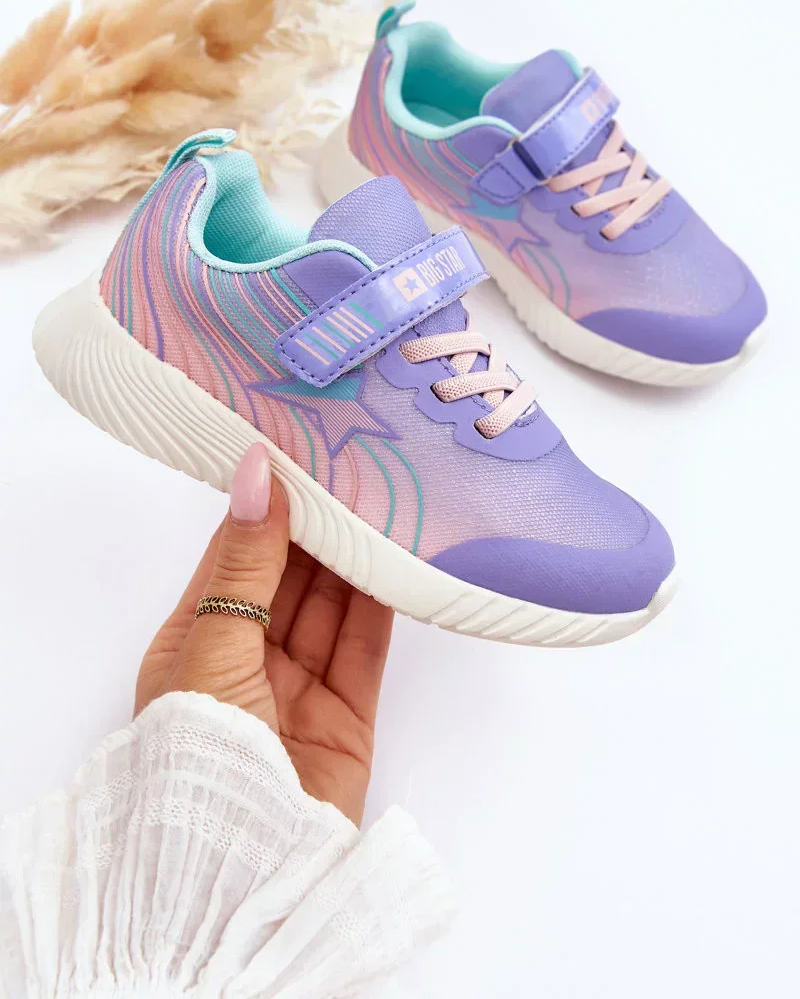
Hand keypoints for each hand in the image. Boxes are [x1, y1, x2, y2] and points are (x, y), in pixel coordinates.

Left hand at [135, 444, 393, 824]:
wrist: (240, 871)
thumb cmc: (201, 753)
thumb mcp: (212, 646)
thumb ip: (245, 563)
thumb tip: (256, 472)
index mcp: (195, 643)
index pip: (233, 557)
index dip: (263, 507)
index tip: (295, 453)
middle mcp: (247, 661)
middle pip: (287, 577)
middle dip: (315, 526)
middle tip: (350, 467)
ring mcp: (299, 688)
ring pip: (330, 605)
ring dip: (351, 556)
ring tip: (380, 497)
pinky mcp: (348, 714)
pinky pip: (365, 644)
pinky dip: (381, 599)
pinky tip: (396, 555)